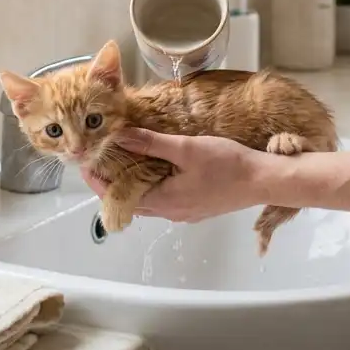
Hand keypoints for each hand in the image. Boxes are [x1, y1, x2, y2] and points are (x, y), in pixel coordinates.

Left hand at [82, 129, 270, 223]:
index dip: (99, 181)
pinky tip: (153, 169)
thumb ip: (151, 143)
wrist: (262, 181)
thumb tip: (120, 137)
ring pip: (147, 201)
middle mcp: (170, 212)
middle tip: (100, 160)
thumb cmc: (227, 164)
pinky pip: (163, 200)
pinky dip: (150, 186)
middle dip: (111, 182)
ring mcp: (183, 212)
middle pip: (130, 201)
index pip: (118, 195)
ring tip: (121, 162)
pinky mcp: (195, 208)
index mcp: (164, 200)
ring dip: (132, 184)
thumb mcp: (186, 148)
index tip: (86, 164)